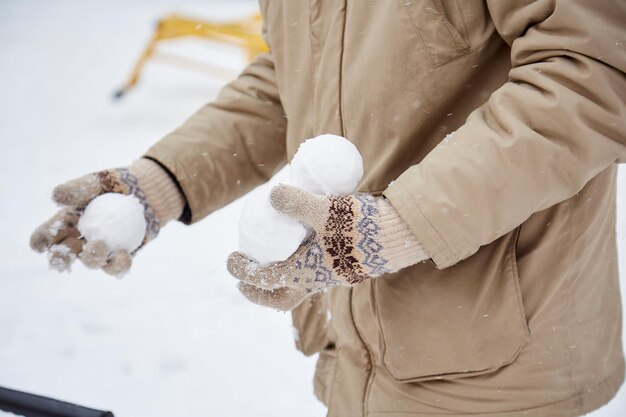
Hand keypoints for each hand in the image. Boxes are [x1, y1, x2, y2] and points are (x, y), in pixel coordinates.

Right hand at [30, 159, 183, 276]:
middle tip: (62, 257)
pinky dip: (120, 264)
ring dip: (92, 258)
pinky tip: (124, 256)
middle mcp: (80, 239)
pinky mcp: (121, 256)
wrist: (146, 190)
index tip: (42, 244)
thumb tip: (56, 197)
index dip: (41, 240)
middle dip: (59, 259)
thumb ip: (77, 189)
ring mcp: (101, 250)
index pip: (47, 234)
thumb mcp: (96, 181)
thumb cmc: (115, 183)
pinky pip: (118, 266)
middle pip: (64, 255)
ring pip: (91, 262)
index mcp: (67, 223)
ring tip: (99, 246)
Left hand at [227, 184, 428, 309]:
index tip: (231, 258)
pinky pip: (314, 273)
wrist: (404, 236)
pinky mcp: (346, 267)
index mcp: (306, 272)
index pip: (265, 278)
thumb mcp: (326, 210)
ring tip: (270, 258)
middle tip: (243, 279)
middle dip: (258, 292)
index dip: (243, 270)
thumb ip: (297, 202)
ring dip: (278, 279)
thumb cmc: (363, 226)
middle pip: (281, 299)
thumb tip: (272, 194)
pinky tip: (302, 244)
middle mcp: (317, 280)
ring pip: (298, 286)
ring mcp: (333, 275)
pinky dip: (300, 265)